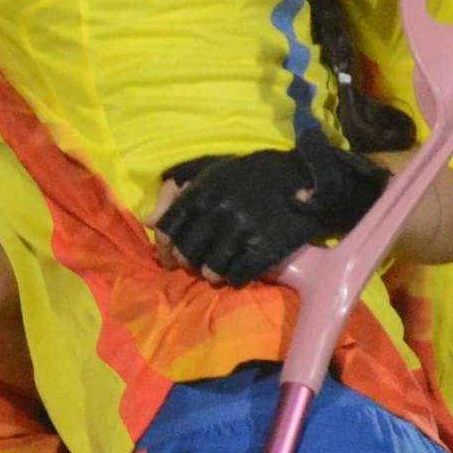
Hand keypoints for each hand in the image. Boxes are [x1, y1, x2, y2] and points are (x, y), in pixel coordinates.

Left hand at [149, 144, 387, 283]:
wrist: (304, 176)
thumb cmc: (253, 176)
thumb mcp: (214, 175)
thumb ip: (180, 196)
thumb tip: (148, 222)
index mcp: (202, 192)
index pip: (168, 228)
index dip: (165, 247)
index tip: (170, 257)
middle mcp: (218, 212)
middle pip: (187, 253)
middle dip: (188, 263)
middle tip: (196, 265)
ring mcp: (241, 231)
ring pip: (211, 269)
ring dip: (212, 274)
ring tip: (218, 271)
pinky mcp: (264, 247)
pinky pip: (238, 275)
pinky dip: (235, 278)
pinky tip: (239, 273)